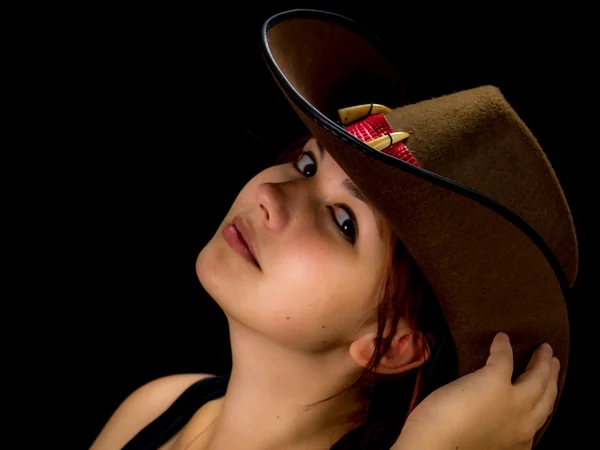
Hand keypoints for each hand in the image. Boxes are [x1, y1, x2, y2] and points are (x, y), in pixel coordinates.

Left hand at [391, 332, 559, 449]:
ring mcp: (513, 403)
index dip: (544, 402)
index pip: (539, 420)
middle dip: (552, 379)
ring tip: (544, 350)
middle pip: (546, 397)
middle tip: (554, 363)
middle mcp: (523, 426)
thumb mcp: (482, 443)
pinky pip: (504, 358)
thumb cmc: (448, 447)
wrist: (437, 448)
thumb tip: (485, 419)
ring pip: (537, 378)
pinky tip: (502, 339)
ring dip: (542, 363)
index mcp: (519, 443)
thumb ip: (493, 431)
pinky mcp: (494, 382)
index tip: (546, 392)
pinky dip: (503, 347)